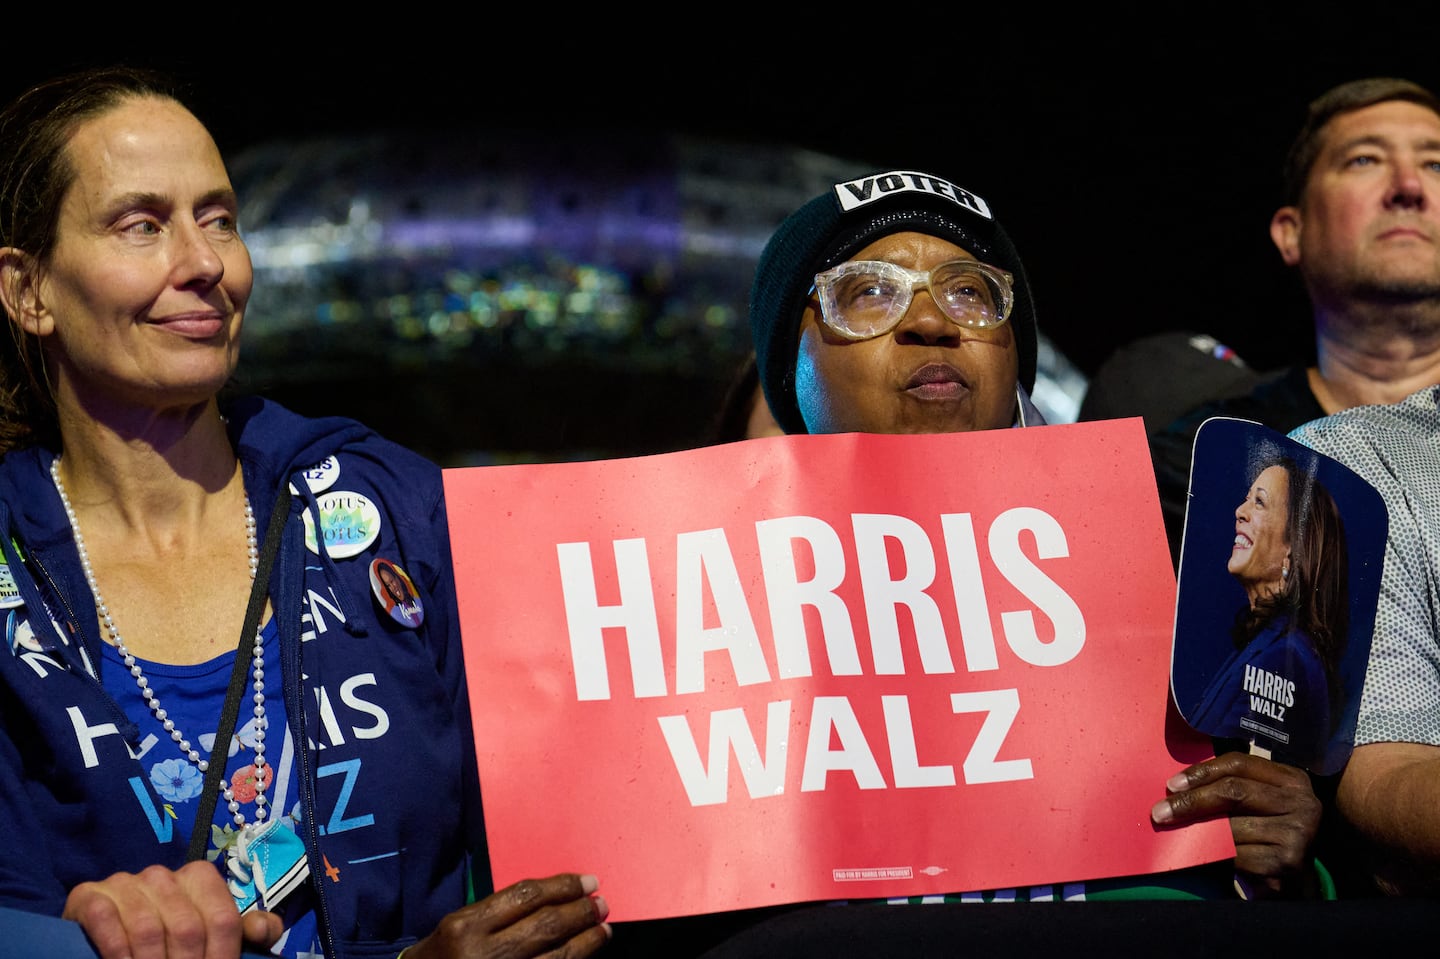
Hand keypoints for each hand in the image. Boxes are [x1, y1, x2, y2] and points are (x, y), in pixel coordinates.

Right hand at [63, 860, 282, 958]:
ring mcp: (124, 882)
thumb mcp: (207, 930)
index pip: (223, 920)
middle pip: (188, 928)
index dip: (223, 957)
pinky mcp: (89, 895)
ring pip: (148, 929)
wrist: (104, 930)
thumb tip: (263, 930)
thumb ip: (242, 929)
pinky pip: (107, 923)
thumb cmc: (166, 934)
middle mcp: (162, 874)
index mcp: (198, 877)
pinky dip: (116, 952)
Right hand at [404, 873, 610, 958]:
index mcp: (466, 925)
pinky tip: (585, 954)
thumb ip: (501, 912)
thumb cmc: (442, 955)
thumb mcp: (459, 925)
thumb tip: (556, 898)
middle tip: (601, 904)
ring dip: (586, 941)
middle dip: (580, 912)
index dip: (563, 887)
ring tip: (602, 929)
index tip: (587, 882)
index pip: (526, 897)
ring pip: (557, 956)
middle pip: (547, 926)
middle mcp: (484, 953)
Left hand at [1151, 751, 1321, 897]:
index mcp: (1292, 779)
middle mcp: (1303, 802)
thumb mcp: (1255, 805)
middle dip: (1191, 801)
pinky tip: (1203, 858)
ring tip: (1177, 836)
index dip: (1201, 771)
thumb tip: (1177, 785)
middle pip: (1233, 791)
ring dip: (1198, 833)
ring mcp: (1299, 833)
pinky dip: (1215, 856)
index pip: (1239, 763)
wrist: (1295, 883)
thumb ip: (1230, 788)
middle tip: (1160, 812)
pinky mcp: (1289, 862)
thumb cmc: (1266, 835)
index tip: (1171, 785)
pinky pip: (1237, 855)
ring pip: (1231, 826)